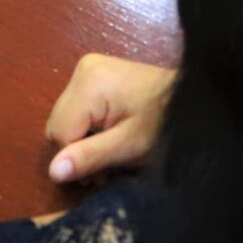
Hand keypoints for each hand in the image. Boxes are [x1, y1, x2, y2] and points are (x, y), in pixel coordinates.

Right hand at [46, 54, 174, 183]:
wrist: (190, 99)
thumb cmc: (163, 123)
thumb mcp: (128, 146)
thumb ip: (89, 157)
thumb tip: (52, 172)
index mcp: (89, 82)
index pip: (60, 133)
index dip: (76, 158)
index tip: (102, 173)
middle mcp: (82, 70)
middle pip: (59, 124)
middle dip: (77, 150)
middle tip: (107, 166)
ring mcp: (88, 69)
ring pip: (65, 120)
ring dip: (82, 141)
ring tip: (111, 150)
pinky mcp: (95, 74)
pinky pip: (76, 110)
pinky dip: (88, 128)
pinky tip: (109, 134)